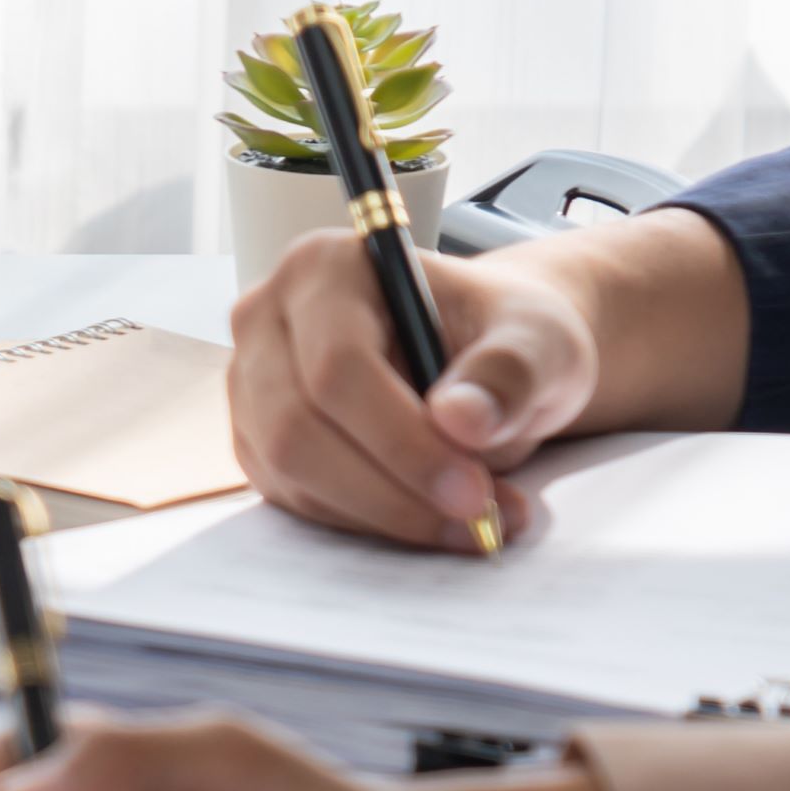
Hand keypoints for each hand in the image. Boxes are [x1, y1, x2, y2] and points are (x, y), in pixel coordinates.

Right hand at [227, 206, 747, 550]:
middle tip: (478, 523)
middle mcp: (267, 318)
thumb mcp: (537, 341)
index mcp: (325, 267)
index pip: (337, 367)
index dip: (402, 441)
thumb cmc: (503, 336)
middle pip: (296, 427)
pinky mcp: (258, 438)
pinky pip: (295, 499)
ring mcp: (252, 382)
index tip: (475, 491)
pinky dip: (367, 523)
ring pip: (289, 472)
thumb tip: (460, 421)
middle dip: (390, 491)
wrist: (485, 359)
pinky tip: (430, 516)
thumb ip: (508, 373)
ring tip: (476, 524)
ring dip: (384, 516)